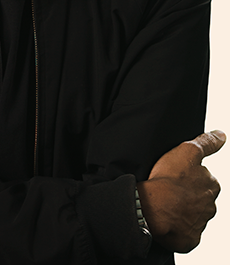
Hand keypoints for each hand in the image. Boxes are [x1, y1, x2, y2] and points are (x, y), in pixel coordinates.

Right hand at [137, 130, 224, 252]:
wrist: (152, 208)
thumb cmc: (167, 180)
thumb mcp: (187, 151)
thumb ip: (206, 142)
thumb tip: (221, 135)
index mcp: (212, 185)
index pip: (204, 179)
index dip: (189, 176)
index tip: (176, 176)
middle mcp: (210, 206)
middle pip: (199, 197)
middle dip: (187, 194)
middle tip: (170, 188)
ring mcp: (200, 224)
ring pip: (192, 214)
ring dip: (182, 210)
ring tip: (165, 202)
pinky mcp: (190, 239)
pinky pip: (186, 233)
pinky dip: (178, 227)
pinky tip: (167, 218)